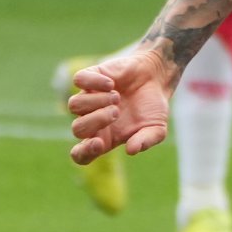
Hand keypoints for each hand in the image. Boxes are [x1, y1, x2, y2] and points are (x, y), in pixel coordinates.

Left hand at [65, 41, 173, 162]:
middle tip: (116, 112)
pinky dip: (94, 82)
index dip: (84, 152)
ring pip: (74, 105)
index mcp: (105, 138)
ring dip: (96, 101)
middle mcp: (92, 119)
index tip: (99, 143)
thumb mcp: (157, 129)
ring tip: (116, 97)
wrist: (157, 77)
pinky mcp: (90, 78)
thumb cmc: (153, 107)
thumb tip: (131, 150)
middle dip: (96, 121)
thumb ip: (146, 141)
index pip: (81, 154)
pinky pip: (78, 80)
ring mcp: (89, 98)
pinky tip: (111, 83)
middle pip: (77, 129)